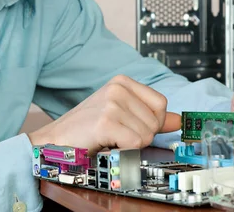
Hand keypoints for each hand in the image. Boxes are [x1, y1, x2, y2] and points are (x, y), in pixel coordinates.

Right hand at [28, 75, 180, 154]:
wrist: (55, 141)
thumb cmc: (86, 129)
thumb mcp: (121, 115)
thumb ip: (150, 116)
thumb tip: (178, 120)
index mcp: (123, 82)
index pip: (161, 103)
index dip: (152, 122)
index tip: (132, 126)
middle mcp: (118, 87)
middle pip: (156, 121)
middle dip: (141, 135)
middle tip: (116, 135)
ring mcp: (112, 103)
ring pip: (147, 135)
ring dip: (130, 145)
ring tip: (110, 139)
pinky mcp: (106, 121)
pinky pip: (135, 143)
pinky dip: (124, 151)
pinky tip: (107, 144)